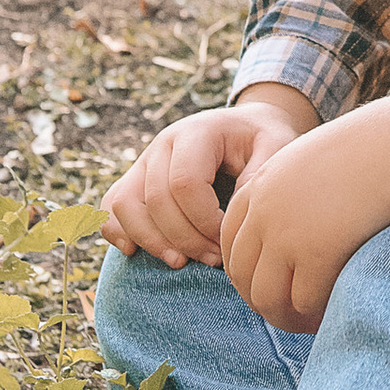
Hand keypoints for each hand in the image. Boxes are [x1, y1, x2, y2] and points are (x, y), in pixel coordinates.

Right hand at [100, 92, 313, 268]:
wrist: (246, 127)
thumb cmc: (264, 140)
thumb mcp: (277, 147)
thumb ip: (259, 177)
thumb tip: (232, 215)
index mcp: (196, 133)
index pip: (185, 183)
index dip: (204, 221)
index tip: (228, 241)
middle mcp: (163, 144)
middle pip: (156, 200)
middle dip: (185, 239)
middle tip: (214, 260)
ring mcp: (145, 161)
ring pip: (126, 205)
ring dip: (150, 241)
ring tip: (181, 262)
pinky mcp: (136, 179)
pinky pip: (112, 206)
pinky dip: (118, 231)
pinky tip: (137, 253)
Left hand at [221, 81, 389, 332]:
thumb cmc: (370, 154)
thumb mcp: (316, 164)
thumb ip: (292, 194)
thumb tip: (290, 237)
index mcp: (260, 184)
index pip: (230, 241)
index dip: (245, 271)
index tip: (268, 285)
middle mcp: (265, 210)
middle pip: (242, 275)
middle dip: (262, 301)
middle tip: (290, 313)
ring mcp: (287, 233)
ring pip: (267, 297)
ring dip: (285, 317)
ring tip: (308, 322)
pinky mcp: (316, 253)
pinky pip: (304, 300)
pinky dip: (315, 313)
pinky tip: (330, 313)